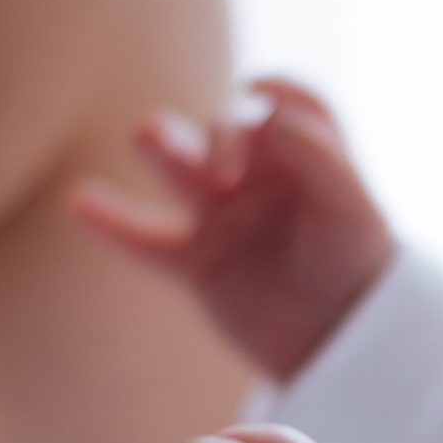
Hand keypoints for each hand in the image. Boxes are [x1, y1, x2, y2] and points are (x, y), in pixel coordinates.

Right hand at [73, 78, 393, 381]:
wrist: (347, 346)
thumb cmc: (362, 270)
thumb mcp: (353, 209)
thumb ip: (319, 157)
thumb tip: (268, 114)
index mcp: (305, 157)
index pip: (279, 103)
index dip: (269, 97)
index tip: (261, 110)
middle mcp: (261, 178)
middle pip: (221, 128)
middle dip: (217, 135)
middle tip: (223, 172)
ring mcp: (225, 217)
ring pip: (178, 166)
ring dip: (161, 143)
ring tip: (150, 137)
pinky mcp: (198, 262)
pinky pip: (145, 238)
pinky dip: (112, 221)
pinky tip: (80, 202)